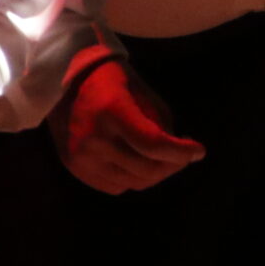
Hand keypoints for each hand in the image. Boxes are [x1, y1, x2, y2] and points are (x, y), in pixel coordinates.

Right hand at [48, 44, 203, 193]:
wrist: (64, 78)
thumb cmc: (111, 80)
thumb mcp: (143, 93)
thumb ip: (161, 125)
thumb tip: (177, 157)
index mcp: (111, 112)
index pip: (153, 144)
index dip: (181, 152)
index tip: (199, 150)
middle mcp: (93, 139)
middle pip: (146, 169)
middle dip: (173, 164)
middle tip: (183, 155)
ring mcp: (80, 158)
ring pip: (133, 183)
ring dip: (155, 174)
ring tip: (163, 160)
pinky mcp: (74, 168)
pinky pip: (115, 186)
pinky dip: (133, 179)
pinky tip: (139, 163)